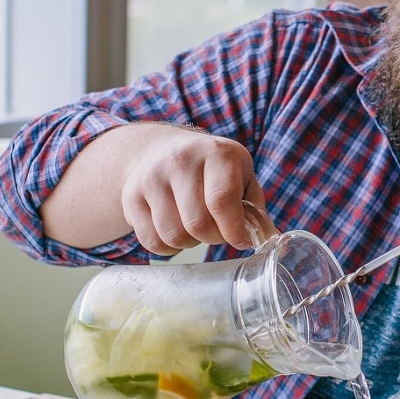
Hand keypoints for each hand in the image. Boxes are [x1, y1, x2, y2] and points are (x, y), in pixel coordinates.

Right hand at [117, 123, 273, 254]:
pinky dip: (169, 247)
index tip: (241, 241)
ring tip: (196, 227)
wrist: (161, 150)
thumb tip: (268, 240)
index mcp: (215, 152)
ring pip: (174, 236)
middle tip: (218, 232)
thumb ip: (255, 207)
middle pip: (198, 224)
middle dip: (214, 238)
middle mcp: (180, 160)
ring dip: (191, 243)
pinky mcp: (131, 197)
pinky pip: (152, 242)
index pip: (221, 201)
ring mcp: (151, 177)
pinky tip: (177, 229)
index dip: (233, 230)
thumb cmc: (212, 169)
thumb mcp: (240, 175)